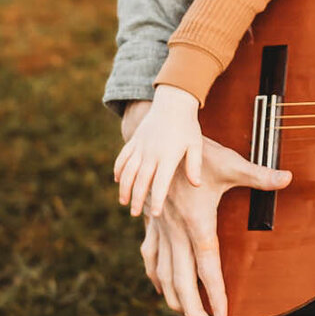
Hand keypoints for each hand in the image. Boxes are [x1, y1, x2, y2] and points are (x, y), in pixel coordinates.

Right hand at [114, 85, 202, 217]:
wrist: (173, 102)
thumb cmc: (188, 126)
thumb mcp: (195, 145)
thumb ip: (194, 165)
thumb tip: (196, 184)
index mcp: (168, 156)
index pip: (161, 182)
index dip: (158, 199)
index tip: (155, 213)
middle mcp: (152, 153)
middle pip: (141, 180)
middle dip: (137, 198)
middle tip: (134, 213)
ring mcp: (141, 146)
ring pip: (128, 171)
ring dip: (124, 187)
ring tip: (123, 202)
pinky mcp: (134, 140)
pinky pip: (123, 157)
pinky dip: (119, 169)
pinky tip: (118, 180)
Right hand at [120, 103, 291, 315]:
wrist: (158, 139)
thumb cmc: (196, 152)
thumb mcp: (230, 163)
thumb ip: (260, 176)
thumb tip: (289, 177)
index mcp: (196, 223)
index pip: (207, 268)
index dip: (214, 295)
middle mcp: (175, 231)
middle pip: (181, 281)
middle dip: (194, 309)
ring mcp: (160, 229)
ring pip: (162, 274)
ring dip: (175, 298)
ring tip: (189, 315)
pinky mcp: (151, 223)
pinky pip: (150, 257)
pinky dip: (156, 276)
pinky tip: (161, 287)